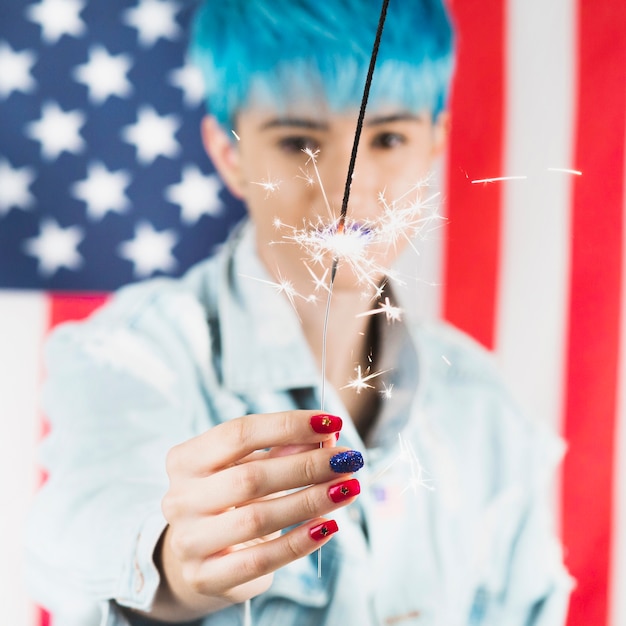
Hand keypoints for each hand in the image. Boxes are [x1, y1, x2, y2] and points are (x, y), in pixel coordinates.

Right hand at [151, 410, 361, 620]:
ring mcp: (190, 540)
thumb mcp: (249, 465)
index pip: (238, 433)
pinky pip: (260, 560)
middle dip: (307, 466)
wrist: (199, 554)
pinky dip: (299, 543)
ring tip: (348, 488)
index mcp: (186, 460)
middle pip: (250, 477)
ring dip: (310, 501)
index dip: (288, 425)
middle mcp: (180, 498)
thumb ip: (284, 449)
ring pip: (257, 519)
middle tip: (347, 460)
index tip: (330, 423)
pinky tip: (328, 526)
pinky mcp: (206, 577)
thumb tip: (328, 435)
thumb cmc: (230, 499)